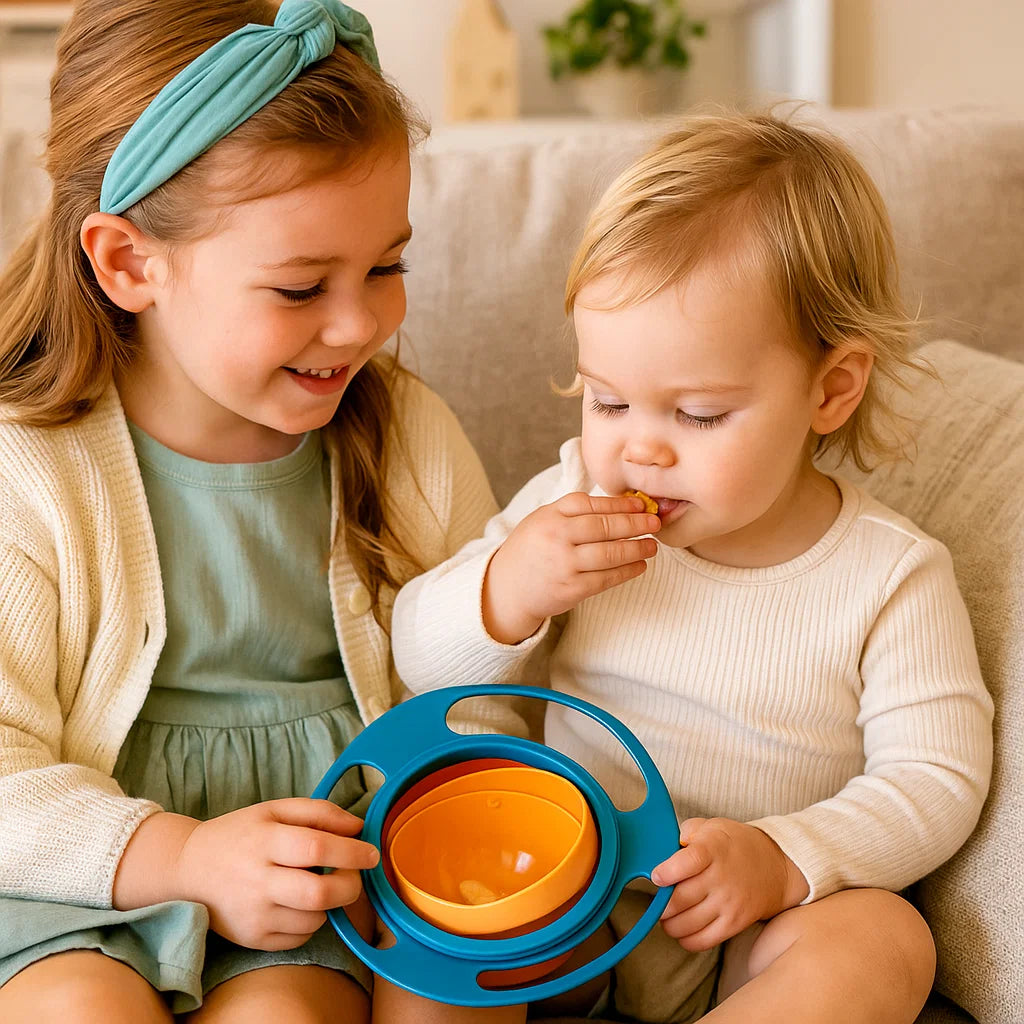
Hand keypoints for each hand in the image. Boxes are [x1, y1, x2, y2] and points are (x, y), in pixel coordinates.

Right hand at [173, 798, 379, 950]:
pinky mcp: (252, 939)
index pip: (317, 847)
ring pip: (315, 919)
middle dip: (350, 885)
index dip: (352, 852)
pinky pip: (301, 937)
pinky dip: (312, 921)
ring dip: (330, 903)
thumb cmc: (239, 835)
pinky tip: (299, 902)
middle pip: (319, 893)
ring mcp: (254, 915)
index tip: (371, 853)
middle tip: (354, 875)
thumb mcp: (274, 809)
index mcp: (264, 841)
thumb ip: (319, 812)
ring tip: (318, 884)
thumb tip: (358, 827)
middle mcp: (257, 881)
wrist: (188, 871)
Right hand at [482, 492, 659, 644]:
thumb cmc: (530, 550)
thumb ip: (572, 511)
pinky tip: (640, 565)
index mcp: (550, 515)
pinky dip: (627, 571)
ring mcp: (564, 564)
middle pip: (604, 527)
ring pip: (610, 553)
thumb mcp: (542, 520)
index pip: (591, 504)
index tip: (640, 506)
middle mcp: (556, 537)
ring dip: (636, 548)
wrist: (506, 589)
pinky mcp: (571, 589)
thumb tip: (619, 506)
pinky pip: (606, 578)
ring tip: (652, 545)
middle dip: (634, 524)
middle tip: (654, 523)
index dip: (619, 505)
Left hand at [650, 817, 808, 950]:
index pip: (688, 862)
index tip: (656, 876)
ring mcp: (729, 904)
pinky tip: (682, 930)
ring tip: (666, 916)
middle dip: (661, 904)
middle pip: (681, 899)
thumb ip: (690, 829)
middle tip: (657, 901)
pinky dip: (686, 939)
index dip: (667, 872)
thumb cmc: (736, 845)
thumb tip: (677, 842)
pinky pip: (703, 941)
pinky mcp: (734, 924)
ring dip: (669, 923)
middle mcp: (721, 878)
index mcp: (714, 850)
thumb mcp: (714, 826)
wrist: (774, 867)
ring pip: (687, 923)